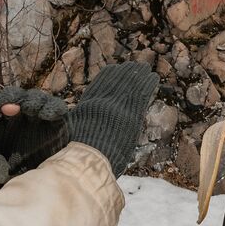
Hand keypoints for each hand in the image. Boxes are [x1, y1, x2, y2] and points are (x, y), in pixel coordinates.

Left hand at [0, 86, 69, 184]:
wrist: (42, 172)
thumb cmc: (13, 167)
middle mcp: (16, 113)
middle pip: (12, 96)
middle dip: (10, 98)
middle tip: (10, 108)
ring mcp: (36, 113)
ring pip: (34, 98)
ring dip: (32, 100)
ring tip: (31, 109)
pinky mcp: (55, 119)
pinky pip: (56, 107)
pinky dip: (54, 107)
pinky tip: (48, 115)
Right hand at [68, 62, 158, 176]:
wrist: (89, 160)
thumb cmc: (79, 155)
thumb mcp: (71, 133)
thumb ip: (76, 123)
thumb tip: (75, 122)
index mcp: (87, 106)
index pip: (99, 85)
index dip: (108, 76)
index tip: (114, 69)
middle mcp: (102, 103)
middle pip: (115, 82)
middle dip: (125, 73)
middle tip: (133, 65)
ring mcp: (117, 108)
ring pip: (130, 85)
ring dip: (139, 75)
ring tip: (146, 68)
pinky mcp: (131, 114)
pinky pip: (142, 94)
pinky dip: (148, 84)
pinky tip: (153, 77)